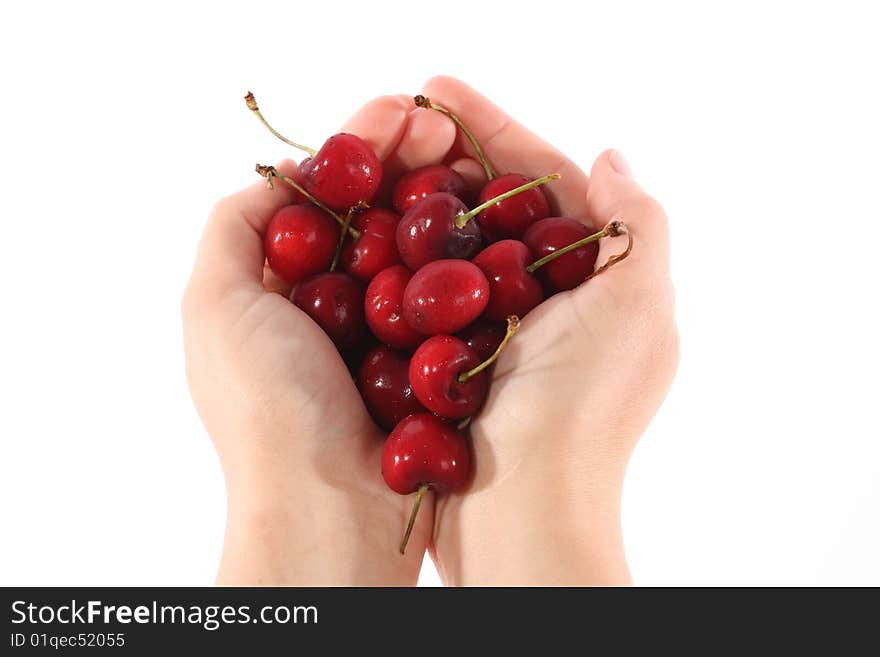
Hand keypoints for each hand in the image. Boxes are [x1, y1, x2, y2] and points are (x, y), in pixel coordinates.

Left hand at [181, 94, 465, 583]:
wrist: (332, 510)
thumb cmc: (266, 409)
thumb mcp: (214, 306)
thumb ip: (233, 228)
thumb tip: (282, 174)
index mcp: (281, 286)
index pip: (324, 195)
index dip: (360, 147)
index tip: (403, 109)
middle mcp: (335, 304)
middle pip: (376, 212)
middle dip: (410, 160)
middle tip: (450, 124)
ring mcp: (388, 332)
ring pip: (418, 247)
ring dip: (443, 198)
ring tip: (474, 157)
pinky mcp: (431, 361)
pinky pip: (450, 295)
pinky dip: (467, 255)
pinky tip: (489, 220)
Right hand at [418, 77, 679, 584]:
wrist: (521, 516)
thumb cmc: (582, 413)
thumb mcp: (636, 311)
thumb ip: (636, 227)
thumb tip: (611, 156)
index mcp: (597, 281)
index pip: (547, 181)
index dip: (495, 128)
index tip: (437, 89)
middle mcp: (549, 302)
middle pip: (493, 206)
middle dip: (448, 156)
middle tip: (394, 116)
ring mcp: (496, 332)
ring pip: (452, 247)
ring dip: (417, 201)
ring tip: (372, 161)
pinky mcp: (453, 363)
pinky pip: (423, 296)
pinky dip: (398, 261)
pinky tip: (363, 233)